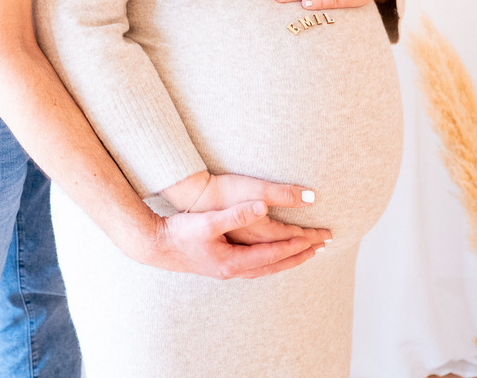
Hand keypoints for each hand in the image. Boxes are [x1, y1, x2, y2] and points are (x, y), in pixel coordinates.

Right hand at [147, 201, 329, 279]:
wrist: (156, 245)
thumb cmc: (181, 232)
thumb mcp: (209, 221)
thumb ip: (237, 214)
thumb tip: (264, 207)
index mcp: (234, 262)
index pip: (273, 254)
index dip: (294, 247)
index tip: (313, 240)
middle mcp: (233, 270)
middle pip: (274, 266)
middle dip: (298, 257)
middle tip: (320, 249)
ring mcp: (227, 270)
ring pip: (266, 268)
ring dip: (286, 260)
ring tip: (304, 254)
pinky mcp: (222, 265)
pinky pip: (256, 266)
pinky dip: (271, 261)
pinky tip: (272, 257)